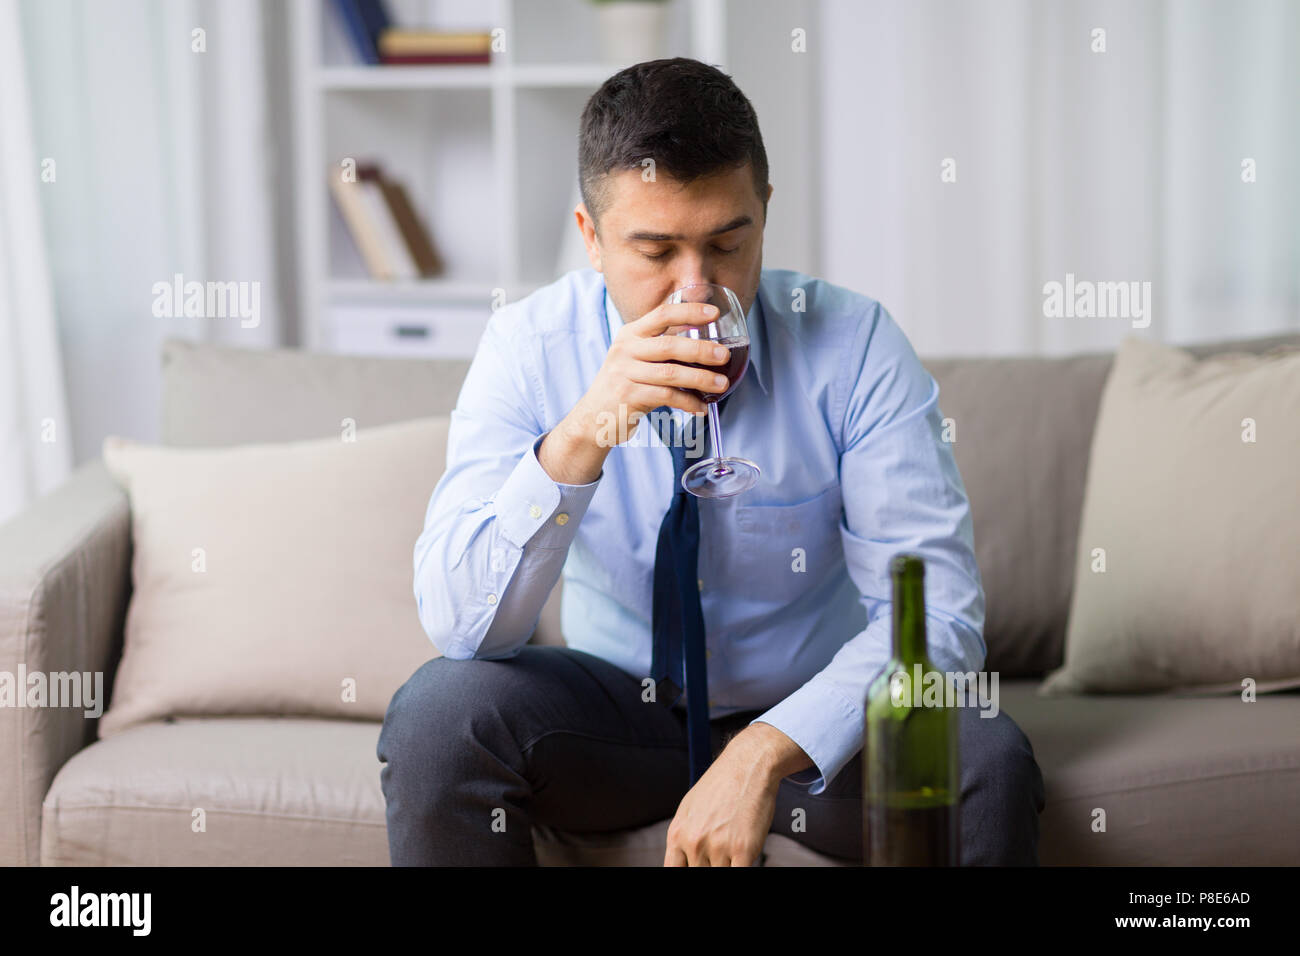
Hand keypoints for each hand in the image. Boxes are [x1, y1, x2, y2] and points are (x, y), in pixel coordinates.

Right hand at [538, 300, 731, 483]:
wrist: (593, 417)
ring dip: (700, 379)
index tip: (714, 313)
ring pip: (670, 373)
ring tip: (721, 384)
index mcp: (631, 334)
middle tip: (724, 355)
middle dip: (700, 349)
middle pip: (669, 345)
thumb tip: (708, 347)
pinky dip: (688, 402)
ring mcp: (625, 373)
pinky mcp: (627, 397)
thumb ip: (663, 349)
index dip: (689, 311)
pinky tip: (701, 407)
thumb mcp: (637, 359)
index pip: (662, 314)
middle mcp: (625, 350)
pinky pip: (666, 397)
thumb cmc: (625, 385)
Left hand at [663, 728, 782, 866]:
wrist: (747, 765)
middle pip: (700, 874)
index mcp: (677, 834)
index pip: (673, 872)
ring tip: (733, 842)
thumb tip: (681, 863)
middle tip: (721, 846)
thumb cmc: (720, 786)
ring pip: (721, 873)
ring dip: (728, 863)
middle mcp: (694, 842)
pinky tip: (744, 855)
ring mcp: (718, 846)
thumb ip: (683, 839)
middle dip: (711, 864)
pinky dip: (741, 867)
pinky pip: (739, 873)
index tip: (698, 865)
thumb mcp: (689, 810)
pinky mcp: (743, 849)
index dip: (687, 873)